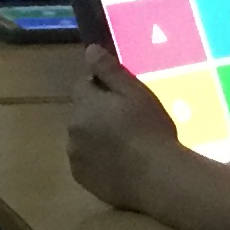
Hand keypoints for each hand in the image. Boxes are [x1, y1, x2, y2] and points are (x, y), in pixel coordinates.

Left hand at [62, 44, 181, 208]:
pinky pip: (86, 161)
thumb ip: (109, 70)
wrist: (157, 178)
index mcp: (84, 104)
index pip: (82, 85)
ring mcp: (75, 156)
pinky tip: (120, 164)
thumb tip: (89, 50)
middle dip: (96, 113)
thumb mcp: (135, 93)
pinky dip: (97, 159)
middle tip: (128, 122)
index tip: (123, 98)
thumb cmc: (150, 130)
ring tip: (125, 146)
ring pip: (82, 138)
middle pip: (81, 112)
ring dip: (95, 137)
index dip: (101, 88)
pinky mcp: (82, 179)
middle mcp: (72, 129)